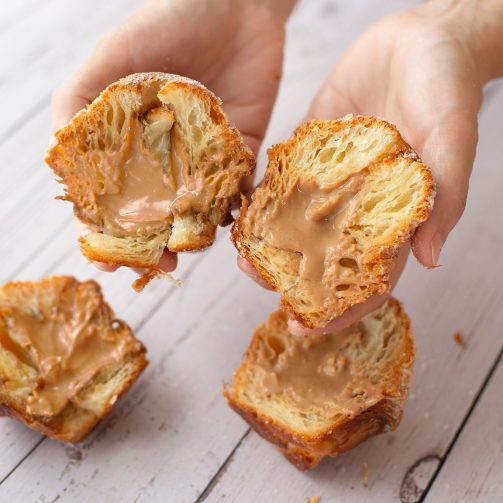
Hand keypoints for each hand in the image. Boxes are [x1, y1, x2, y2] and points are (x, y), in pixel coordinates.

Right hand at [53, 0, 295, 271]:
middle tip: (156, 265)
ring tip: (189, 249)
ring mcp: (204, 158)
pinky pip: (240, 191)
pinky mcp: (242, 152)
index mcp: (129, 142)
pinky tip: (229, 222)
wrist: (235, 4)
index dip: (106, 231)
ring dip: (193, 236)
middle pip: (155, 215)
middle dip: (152, 245)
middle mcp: (165, 156)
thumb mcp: (111, 58)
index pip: (112, 197)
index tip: (106, 258)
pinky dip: (236, 210)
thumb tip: (61, 156)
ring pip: (196, 211)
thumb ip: (80, 103)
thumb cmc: (165, 22)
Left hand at [241, 0, 500, 334]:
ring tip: (242, 255)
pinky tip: (242, 212)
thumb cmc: (448, 86)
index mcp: (394, 216)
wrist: (421, 38)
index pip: (368, 278)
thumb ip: (446, 197)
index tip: (306, 327)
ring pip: (297, 224)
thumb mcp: (452, 138)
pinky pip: (283, 181)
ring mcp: (331, 179)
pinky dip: (264, 199)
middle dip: (292, 278)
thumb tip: (429, 260)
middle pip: (324, 258)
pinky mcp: (310, 150)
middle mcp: (359, 205)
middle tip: (259, 282)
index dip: (341, 309)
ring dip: (270, 244)